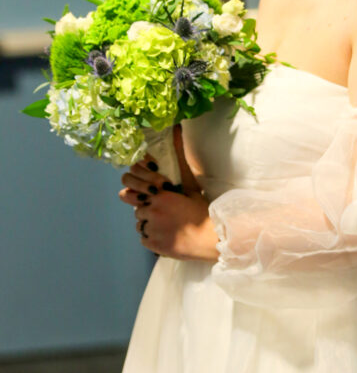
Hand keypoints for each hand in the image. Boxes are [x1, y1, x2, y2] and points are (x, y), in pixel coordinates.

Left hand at [120, 125, 218, 260]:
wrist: (211, 237)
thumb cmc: (202, 209)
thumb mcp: (190, 182)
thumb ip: (178, 157)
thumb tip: (175, 128)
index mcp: (159, 193)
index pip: (130, 184)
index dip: (141, 188)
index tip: (154, 193)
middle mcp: (151, 209)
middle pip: (135, 205)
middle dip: (145, 206)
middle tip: (162, 210)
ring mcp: (150, 228)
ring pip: (139, 222)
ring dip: (150, 222)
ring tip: (168, 224)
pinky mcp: (152, 244)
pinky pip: (144, 238)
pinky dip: (153, 237)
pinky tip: (168, 234)